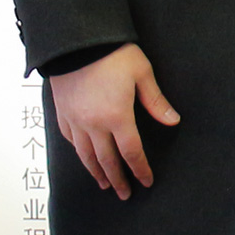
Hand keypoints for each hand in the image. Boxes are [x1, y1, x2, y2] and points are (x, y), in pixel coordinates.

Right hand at [52, 42, 180, 199]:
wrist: (75, 40)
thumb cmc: (111, 53)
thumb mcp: (141, 73)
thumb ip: (156, 100)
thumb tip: (173, 120)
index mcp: (117, 116)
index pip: (132, 152)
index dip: (140, 169)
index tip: (146, 181)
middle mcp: (94, 124)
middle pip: (107, 160)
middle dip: (119, 179)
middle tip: (125, 194)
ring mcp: (75, 119)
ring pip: (85, 155)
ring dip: (96, 172)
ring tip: (104, 184)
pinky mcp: (62, 112)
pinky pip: (70, 139)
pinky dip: (79, 152)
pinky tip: (84, 156)